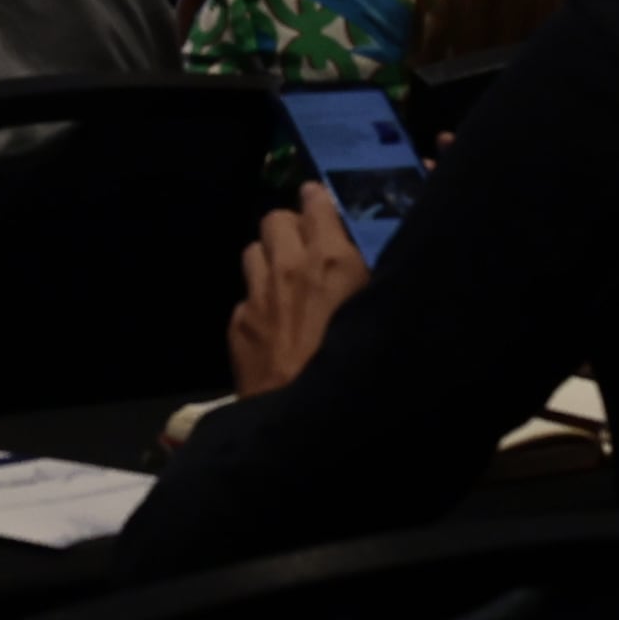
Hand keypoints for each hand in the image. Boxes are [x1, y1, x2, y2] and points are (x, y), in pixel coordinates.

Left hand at [224, 184, 371, 398]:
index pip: (316, 201)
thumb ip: (371, 275)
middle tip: (305, 249)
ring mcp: (258, 294)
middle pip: (274, 219)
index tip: (323, 207)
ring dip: (269, 261)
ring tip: (285, 284)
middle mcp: (290, 266)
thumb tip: (370, 258)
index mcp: (332, 259)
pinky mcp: (238, 324)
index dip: (319, 202)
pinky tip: (274, 328)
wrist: (310, 418)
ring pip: (253, 252)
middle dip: (289, 229)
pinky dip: (258, 304)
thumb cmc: (360, 366)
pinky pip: (245, 297)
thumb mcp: (380, 311)